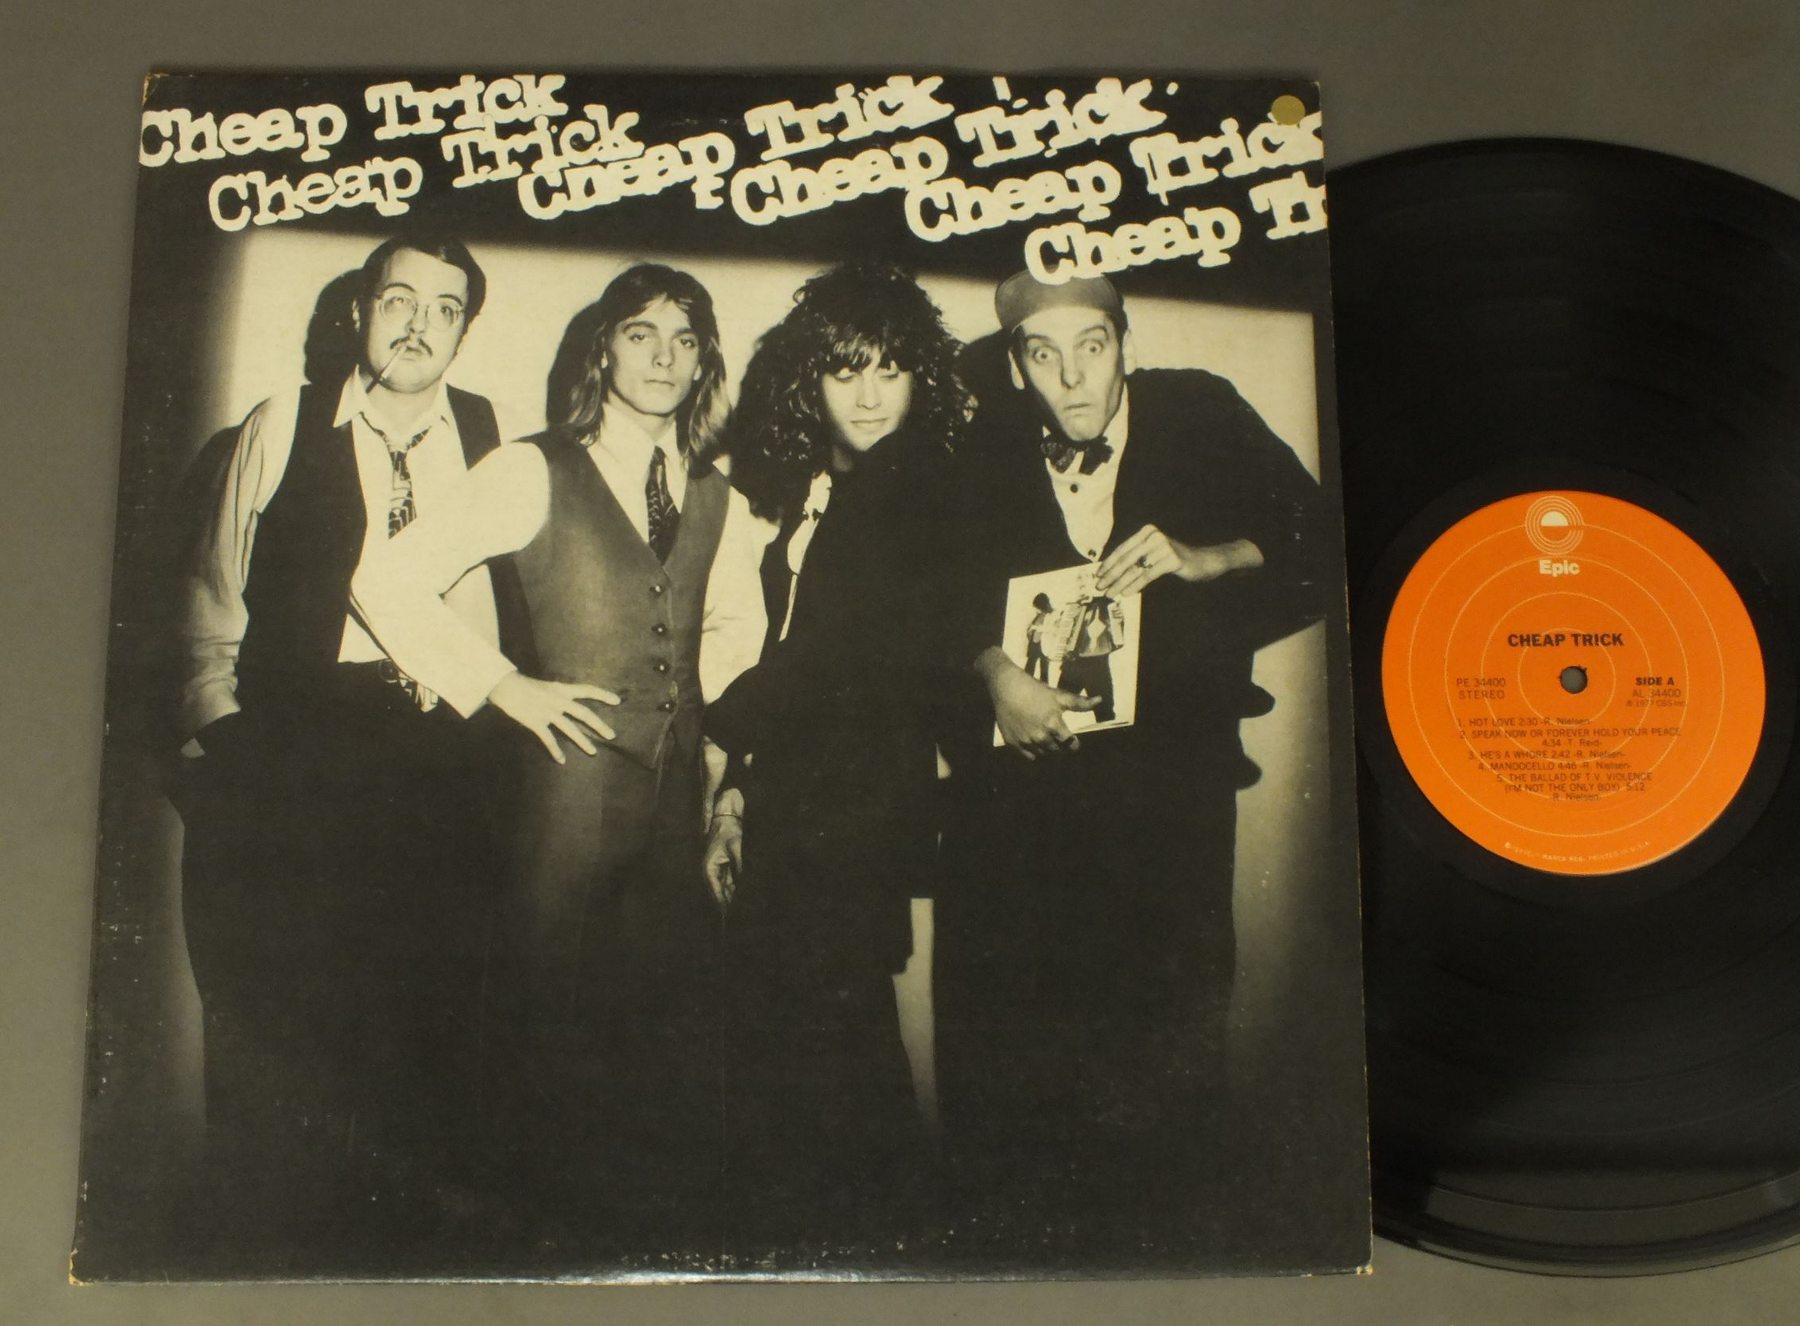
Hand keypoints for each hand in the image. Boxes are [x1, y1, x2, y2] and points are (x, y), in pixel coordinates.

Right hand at [487, 672, 619, 763]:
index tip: (617, 701)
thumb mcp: (547, 687)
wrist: (505, 686)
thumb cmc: (525, 686)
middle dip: (600, 725)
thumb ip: (559, 695)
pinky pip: (549, 740)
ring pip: (570, 729)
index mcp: (562, 689)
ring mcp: (548, 712)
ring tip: (593, 752)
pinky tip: (562, 761)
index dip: (603, 695)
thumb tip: (570, 703)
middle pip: (584, 714)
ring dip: (583, 741)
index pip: (587, 690)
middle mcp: (559, 701)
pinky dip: (555, 751)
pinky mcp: (536, 723)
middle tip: (612, 735)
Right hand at [703, 812, 743, 906]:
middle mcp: (710, 871)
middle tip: (736, 918)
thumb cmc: (729, 831)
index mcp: (709, 867)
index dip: (721, 903)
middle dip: (727, 904)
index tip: (727, 915)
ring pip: (724, 889)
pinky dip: (735, 890)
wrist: (727, 818)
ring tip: (740, 911)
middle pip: (719, 892)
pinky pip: (729, 883)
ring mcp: (717, 870)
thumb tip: (744, 882)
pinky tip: (742, 898)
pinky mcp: (724, 868)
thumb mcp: (736, 848)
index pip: (715, 890)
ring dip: (731, 898)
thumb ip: (740, 867)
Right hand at [978, 648, 1100, 758]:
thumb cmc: (1035, 690)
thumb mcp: (1059, 695)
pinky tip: (1033, 740)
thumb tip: (1099, 700)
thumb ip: (1079, 703)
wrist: (1006, 687)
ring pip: (1043, 753)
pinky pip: (1029, 755)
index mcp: (1054, 725)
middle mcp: (1041, 737)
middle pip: (1057, 750)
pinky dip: (1033, 751)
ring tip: (1045, 736)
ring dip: (1047, 748)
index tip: (1072, 740)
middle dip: (1060, 745)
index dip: (1073, 743)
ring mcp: (1026, 741)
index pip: (1070, 744)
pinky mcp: (1013, 743)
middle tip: (1056, 736)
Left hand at [1096, 525, 1256, 596]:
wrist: (1204, 561)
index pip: (1122, 549)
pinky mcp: (1171, 559)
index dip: (1108, 564)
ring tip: (1110, 593)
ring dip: (1120, 583)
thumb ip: (1136, 559)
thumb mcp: (1153, 555)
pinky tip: (1126, 593)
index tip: (1097, 576)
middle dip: (1111, 575)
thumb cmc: (1175, 560)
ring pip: (1135, 568)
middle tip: (1100, 587)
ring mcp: (1163, 546)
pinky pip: (1148, 575)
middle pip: (1126, 559)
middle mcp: (1153, 536)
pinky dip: (1135, 585)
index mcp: (1146, 532)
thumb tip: (1111, 572)